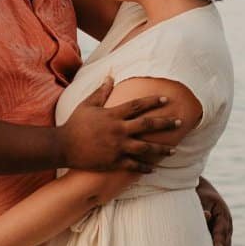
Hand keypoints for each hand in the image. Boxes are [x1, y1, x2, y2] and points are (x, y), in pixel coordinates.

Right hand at [57, 79, 178, 171]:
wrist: (63, 146)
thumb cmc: (75, 123)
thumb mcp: (87, 105)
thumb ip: (101, 92)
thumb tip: (110, 77)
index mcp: (113, 115)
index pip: (138, 105)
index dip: (153, 101)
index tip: (167, 99)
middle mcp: (118, 130)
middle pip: (148, 125)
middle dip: (166, 123)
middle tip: (180, 122)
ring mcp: (117, 147)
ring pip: (146, 148)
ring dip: (162, 149)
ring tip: (174, 150)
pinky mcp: (114, 162)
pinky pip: (134, 165)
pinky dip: (145, 167)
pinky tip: (155, 168)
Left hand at [196, 177, 232, 245]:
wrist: (205, 191)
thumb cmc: (200, 195)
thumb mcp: (201, 198)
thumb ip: (202, 208)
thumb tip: (206, 216)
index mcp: (223, 216)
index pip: (220, 233)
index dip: (219, 244)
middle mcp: (227, 226)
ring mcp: (227, 233)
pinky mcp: (223, 238)